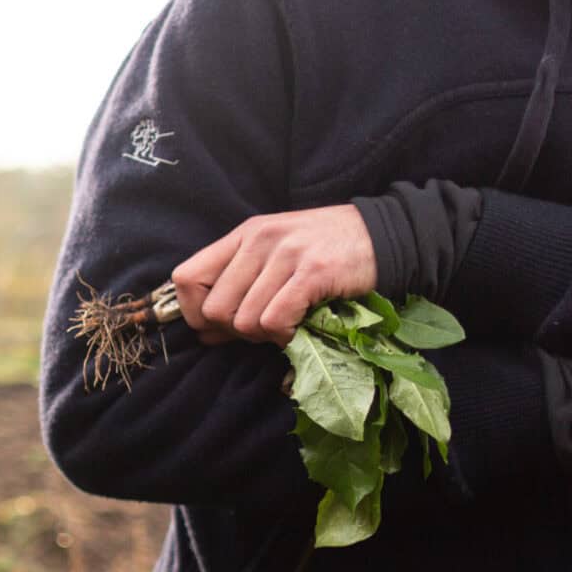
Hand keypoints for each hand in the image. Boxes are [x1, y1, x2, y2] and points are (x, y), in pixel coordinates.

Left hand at [171, 206, 375, 343]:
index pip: (185, 278)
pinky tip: (302, 327)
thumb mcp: (274, 254)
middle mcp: (259, 240)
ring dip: (265, 336)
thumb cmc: (327, 250)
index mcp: (243, 235)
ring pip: (244, 321)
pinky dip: (285, 336)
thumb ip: (238, 285)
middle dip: (234, 331)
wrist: (386, 235)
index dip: (193, 312)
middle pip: (214, 309)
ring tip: (288, 324)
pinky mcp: (313, 273)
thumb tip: (204, 332)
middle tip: (263, 329)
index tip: (217, 325)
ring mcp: (286, 255)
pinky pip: (275, 321)